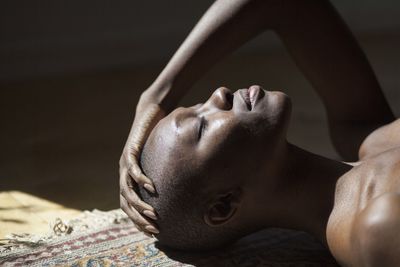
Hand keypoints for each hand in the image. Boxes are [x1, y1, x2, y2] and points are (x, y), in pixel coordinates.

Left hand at [119, 93, 164, 234]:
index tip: (151, 232)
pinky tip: (152, 188)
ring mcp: (125, 162)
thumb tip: (188, 186)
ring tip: (153, 214)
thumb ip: (168, 173)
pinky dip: (141, 180)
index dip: (138, 221)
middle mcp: (125, 173)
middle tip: (153, 229)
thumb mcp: (164, 159)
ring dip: (140, 204)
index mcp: (130, 178)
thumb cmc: (159, 137)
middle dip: (139, 218)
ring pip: (127, 190)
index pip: (130, 206)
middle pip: (126, 203)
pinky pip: (132, 169)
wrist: (150, 112)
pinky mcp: (130, 150)